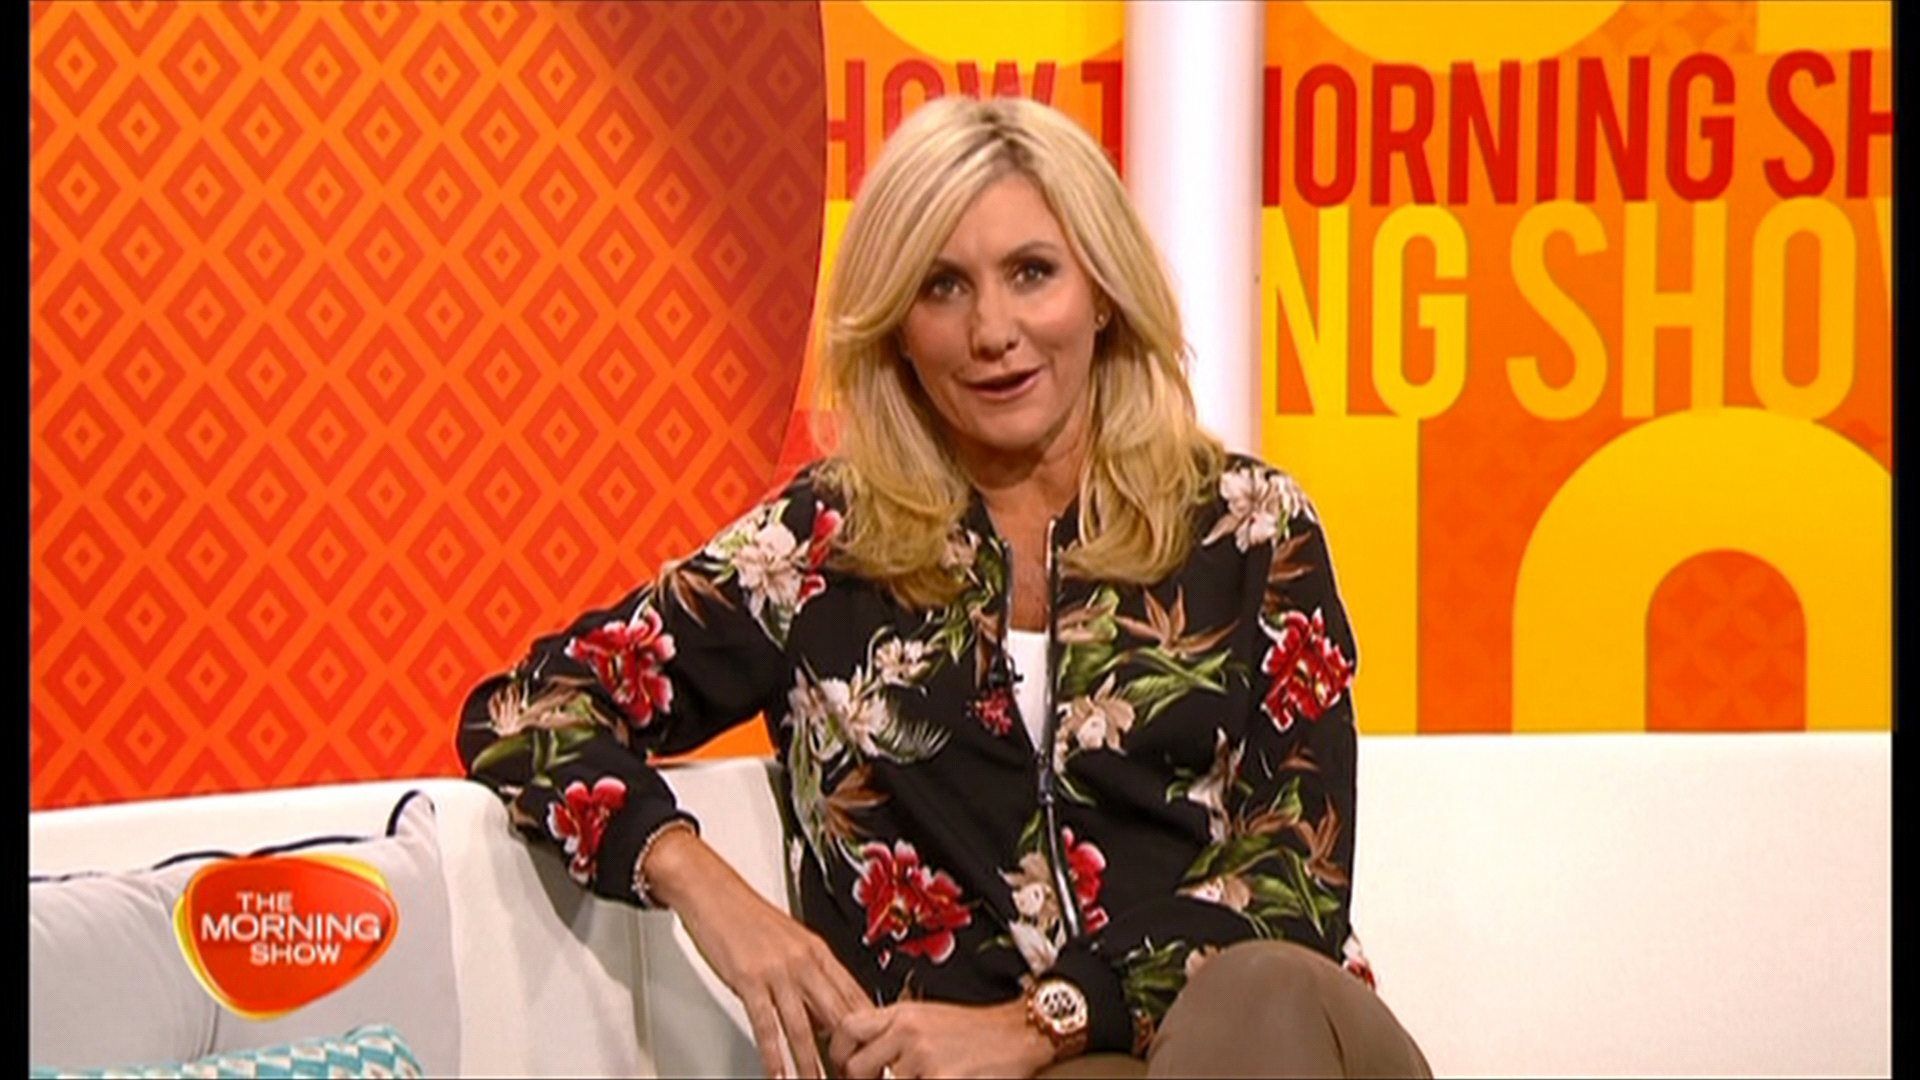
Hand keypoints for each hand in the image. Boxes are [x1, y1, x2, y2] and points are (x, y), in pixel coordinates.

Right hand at [643, 828, 868, 1078]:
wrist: (710, 889)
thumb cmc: (745, 915)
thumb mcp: (789, 942)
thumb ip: (809, 974)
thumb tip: (823, 1010)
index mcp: (818, 952)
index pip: (854, 997)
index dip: (866, 1030)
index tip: (871, 1053)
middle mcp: (804, 962)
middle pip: (837, 1015)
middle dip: (846, 1052)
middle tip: (852, 1075)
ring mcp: (778, 971)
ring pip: (803, 1027)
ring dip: (811, 1063)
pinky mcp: (749, 979)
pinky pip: (766, 1024)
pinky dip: (773, 1054)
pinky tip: (777, 1072)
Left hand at [827, 999, 1057, 1078]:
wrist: (1019, 1034)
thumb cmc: (976, 1030)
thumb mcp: (928, 1018)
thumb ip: (894, 1033)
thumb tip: (864, 1054)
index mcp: (902, 1014)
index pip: (847, 1028)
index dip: (838, 1053)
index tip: (843, 1066)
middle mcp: (908, 1033)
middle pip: (857, 1067)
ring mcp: (924, 1059)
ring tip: (919, 1076)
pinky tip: (939, 1077)